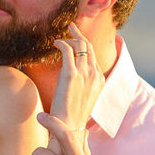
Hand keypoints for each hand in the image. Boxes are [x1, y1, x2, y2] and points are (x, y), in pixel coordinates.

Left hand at [46, 25, 103, 154]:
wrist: (71, 126)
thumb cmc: (74, 117)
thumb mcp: (84, 100)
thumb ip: (83, 88)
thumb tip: (75, 86)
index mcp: (100, 80)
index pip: (94, 57)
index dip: (85, 46)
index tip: (77, 41)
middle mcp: (95, 74)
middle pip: (89, 47)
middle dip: (80, 35)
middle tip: (71, 27)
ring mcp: (84, 74)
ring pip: (80, 46)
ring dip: (71, 37)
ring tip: (62, 33)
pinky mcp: (71, 74)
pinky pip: (67, 51)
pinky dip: (61, 44)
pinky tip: (54, 44)